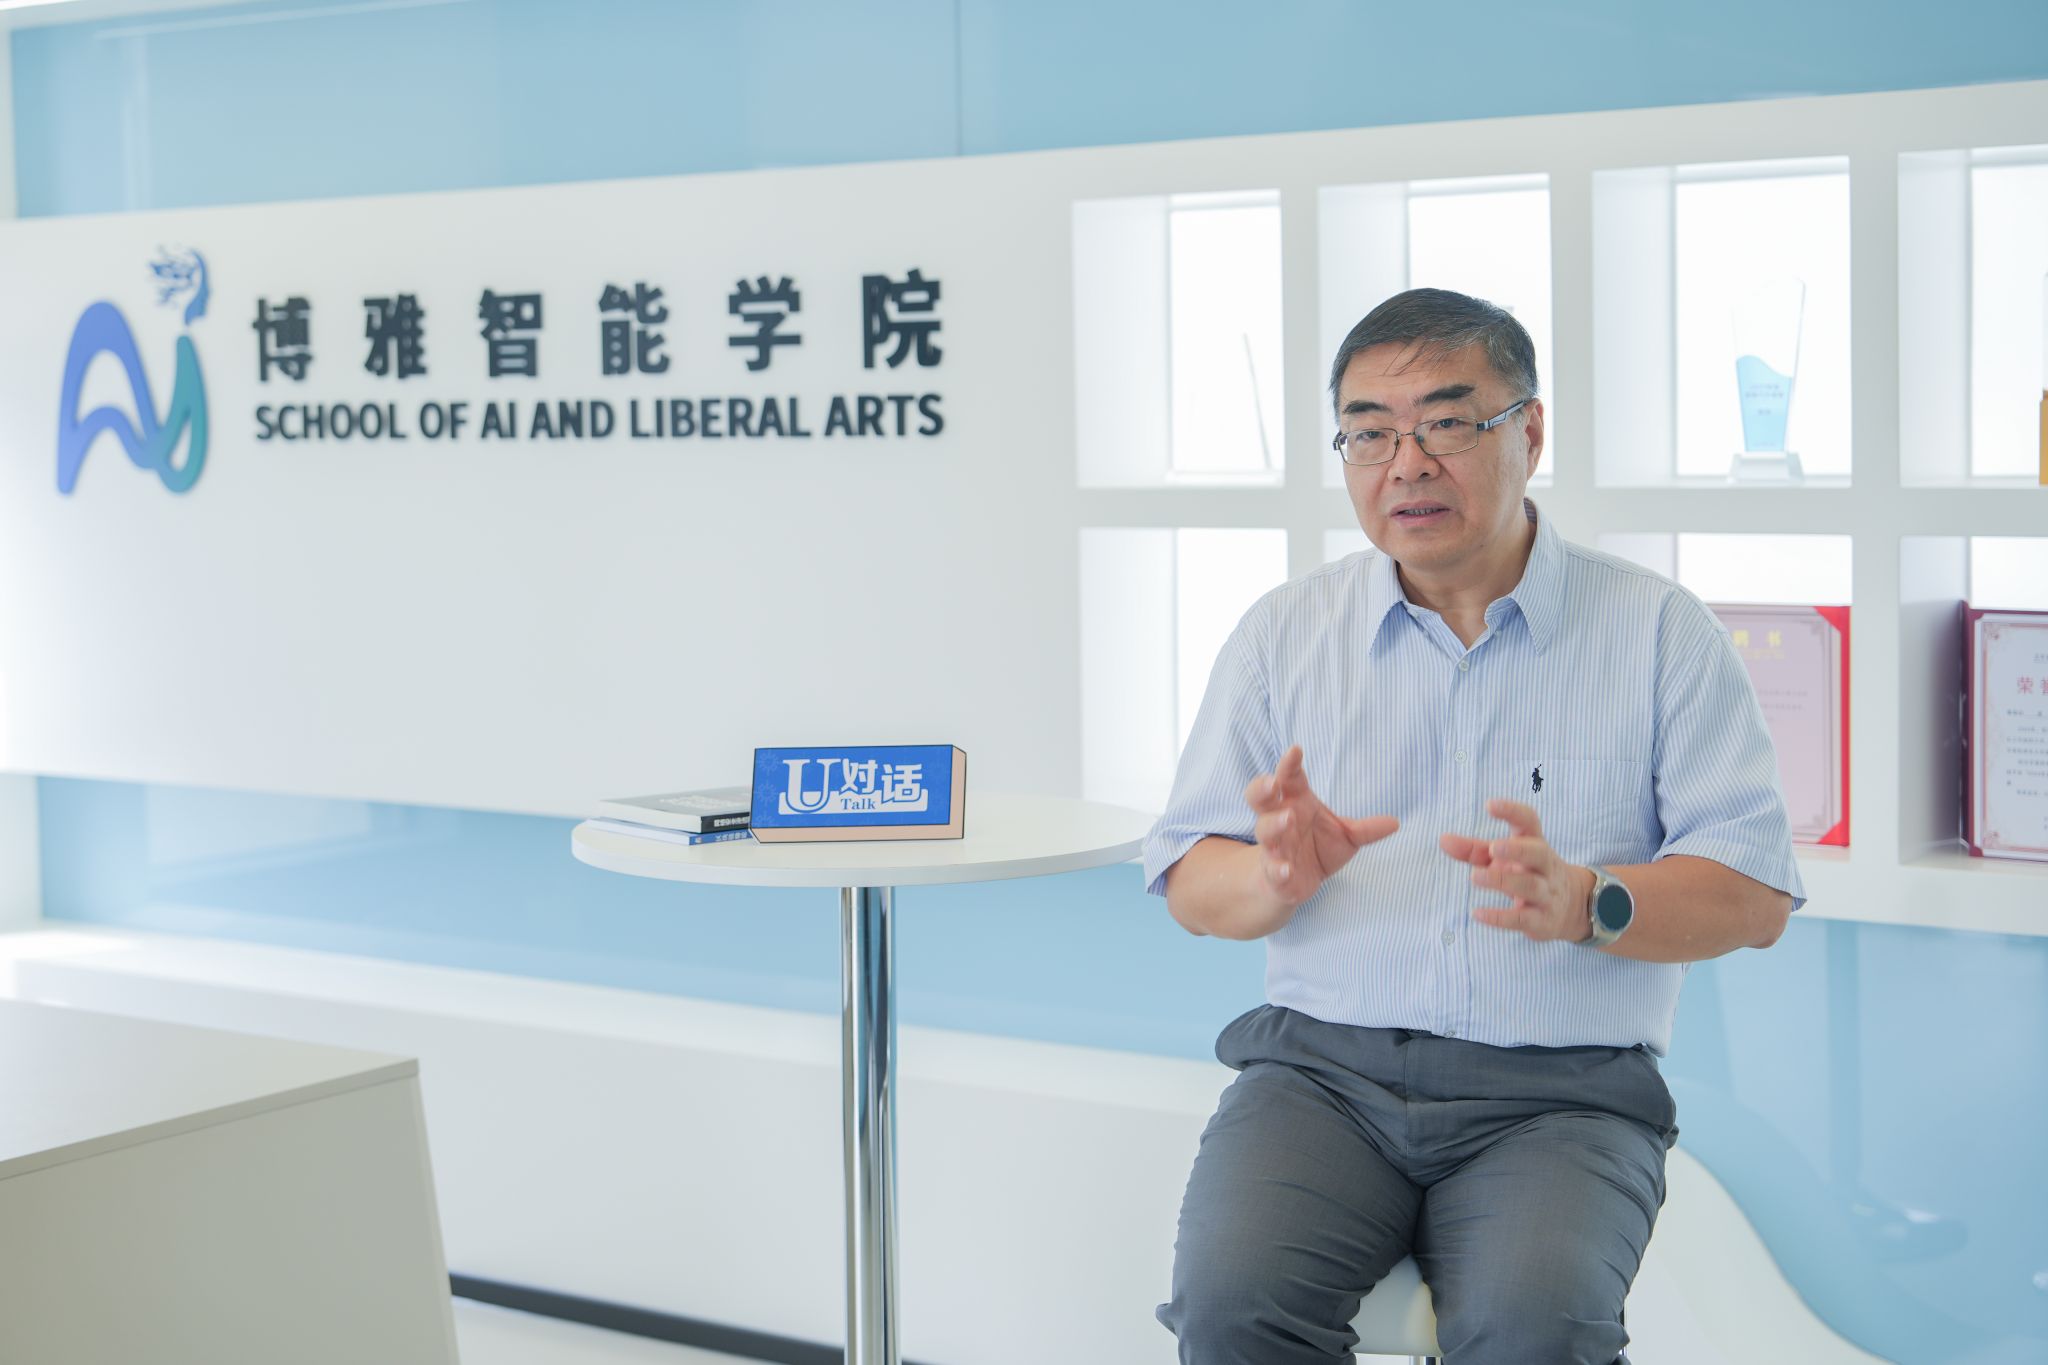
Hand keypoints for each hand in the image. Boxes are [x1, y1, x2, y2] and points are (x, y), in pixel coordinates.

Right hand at [1245, 746, 1398, 910]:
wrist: (1293, 882)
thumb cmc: (1316, 848)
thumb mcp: (1346, 836)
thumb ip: (1366, 830)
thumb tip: (1395, 823)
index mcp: (1296, 803)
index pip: (1289, 778)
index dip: (1289, 764)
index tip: (1296, 750)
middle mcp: (1281, 821)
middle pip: (1260, 799)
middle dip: (1262, 789)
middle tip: (1272, 783)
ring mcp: (1275, 847)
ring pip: (1265, 831)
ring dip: (1273, 825)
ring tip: (1288, 819)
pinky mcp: (1274, 875)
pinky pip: (1272, 870)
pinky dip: (1278, 870)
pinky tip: (1286, 869)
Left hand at [1439, 798, 1596, 941]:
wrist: (1571, 908)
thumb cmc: (1527, 873)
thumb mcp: (1503, 859)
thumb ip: (1474, 849)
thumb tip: (1443, 839)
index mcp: (1535, 844)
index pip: (1530, 822)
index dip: (1512, 811)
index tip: (1490, 805)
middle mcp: (1545, 867)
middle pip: (1539, 853)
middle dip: (1518, 850)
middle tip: (1494, 847)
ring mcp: (1546, 894)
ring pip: (1530, 886)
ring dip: (1503, 880)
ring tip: (1474, 876)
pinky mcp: (1542, 921)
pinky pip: (1522, 919)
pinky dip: (1500, 917)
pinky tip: (1477, 913)